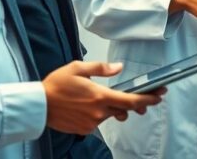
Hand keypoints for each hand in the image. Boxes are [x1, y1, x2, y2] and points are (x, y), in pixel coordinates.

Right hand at [42, 61, 164, 134]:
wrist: (38, 106)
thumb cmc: (56, 85)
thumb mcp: (78, 68)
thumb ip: (101, 68)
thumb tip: (119, 67)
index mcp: (100, 96)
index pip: (131, 101)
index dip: (148, 99)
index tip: (159, 96)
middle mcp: (99, 112)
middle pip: (125, 109)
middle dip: (135, 104)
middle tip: (143, 98)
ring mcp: (92, 122)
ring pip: (111, 115)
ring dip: (115, 108)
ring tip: (107, 98)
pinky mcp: (85, 129)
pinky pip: (99, 121)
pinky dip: (100, 113)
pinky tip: (89, 105)